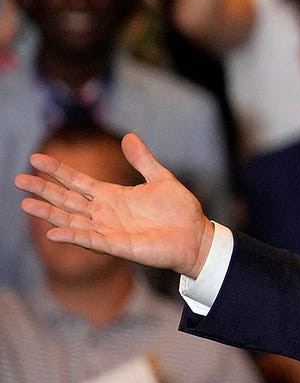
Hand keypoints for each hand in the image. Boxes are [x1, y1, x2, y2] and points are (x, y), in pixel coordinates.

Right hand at [15, 133, 213, 279]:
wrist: (196, 236)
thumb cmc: (179, 211)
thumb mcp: (161, 178)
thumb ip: (142, 160)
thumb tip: (129, 137)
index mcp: (112, 195)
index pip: (77, 181)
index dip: (57, 171)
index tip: (35, 159)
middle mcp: (105, 213)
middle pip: (67, 199)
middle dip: (44, 190)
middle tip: (18, 180)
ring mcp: (109, 230)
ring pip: (72, 220)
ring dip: (49, 214)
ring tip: (26, 204)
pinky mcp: (118, 245)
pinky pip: (90, 240)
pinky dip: (73, 236)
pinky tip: (53, 231)